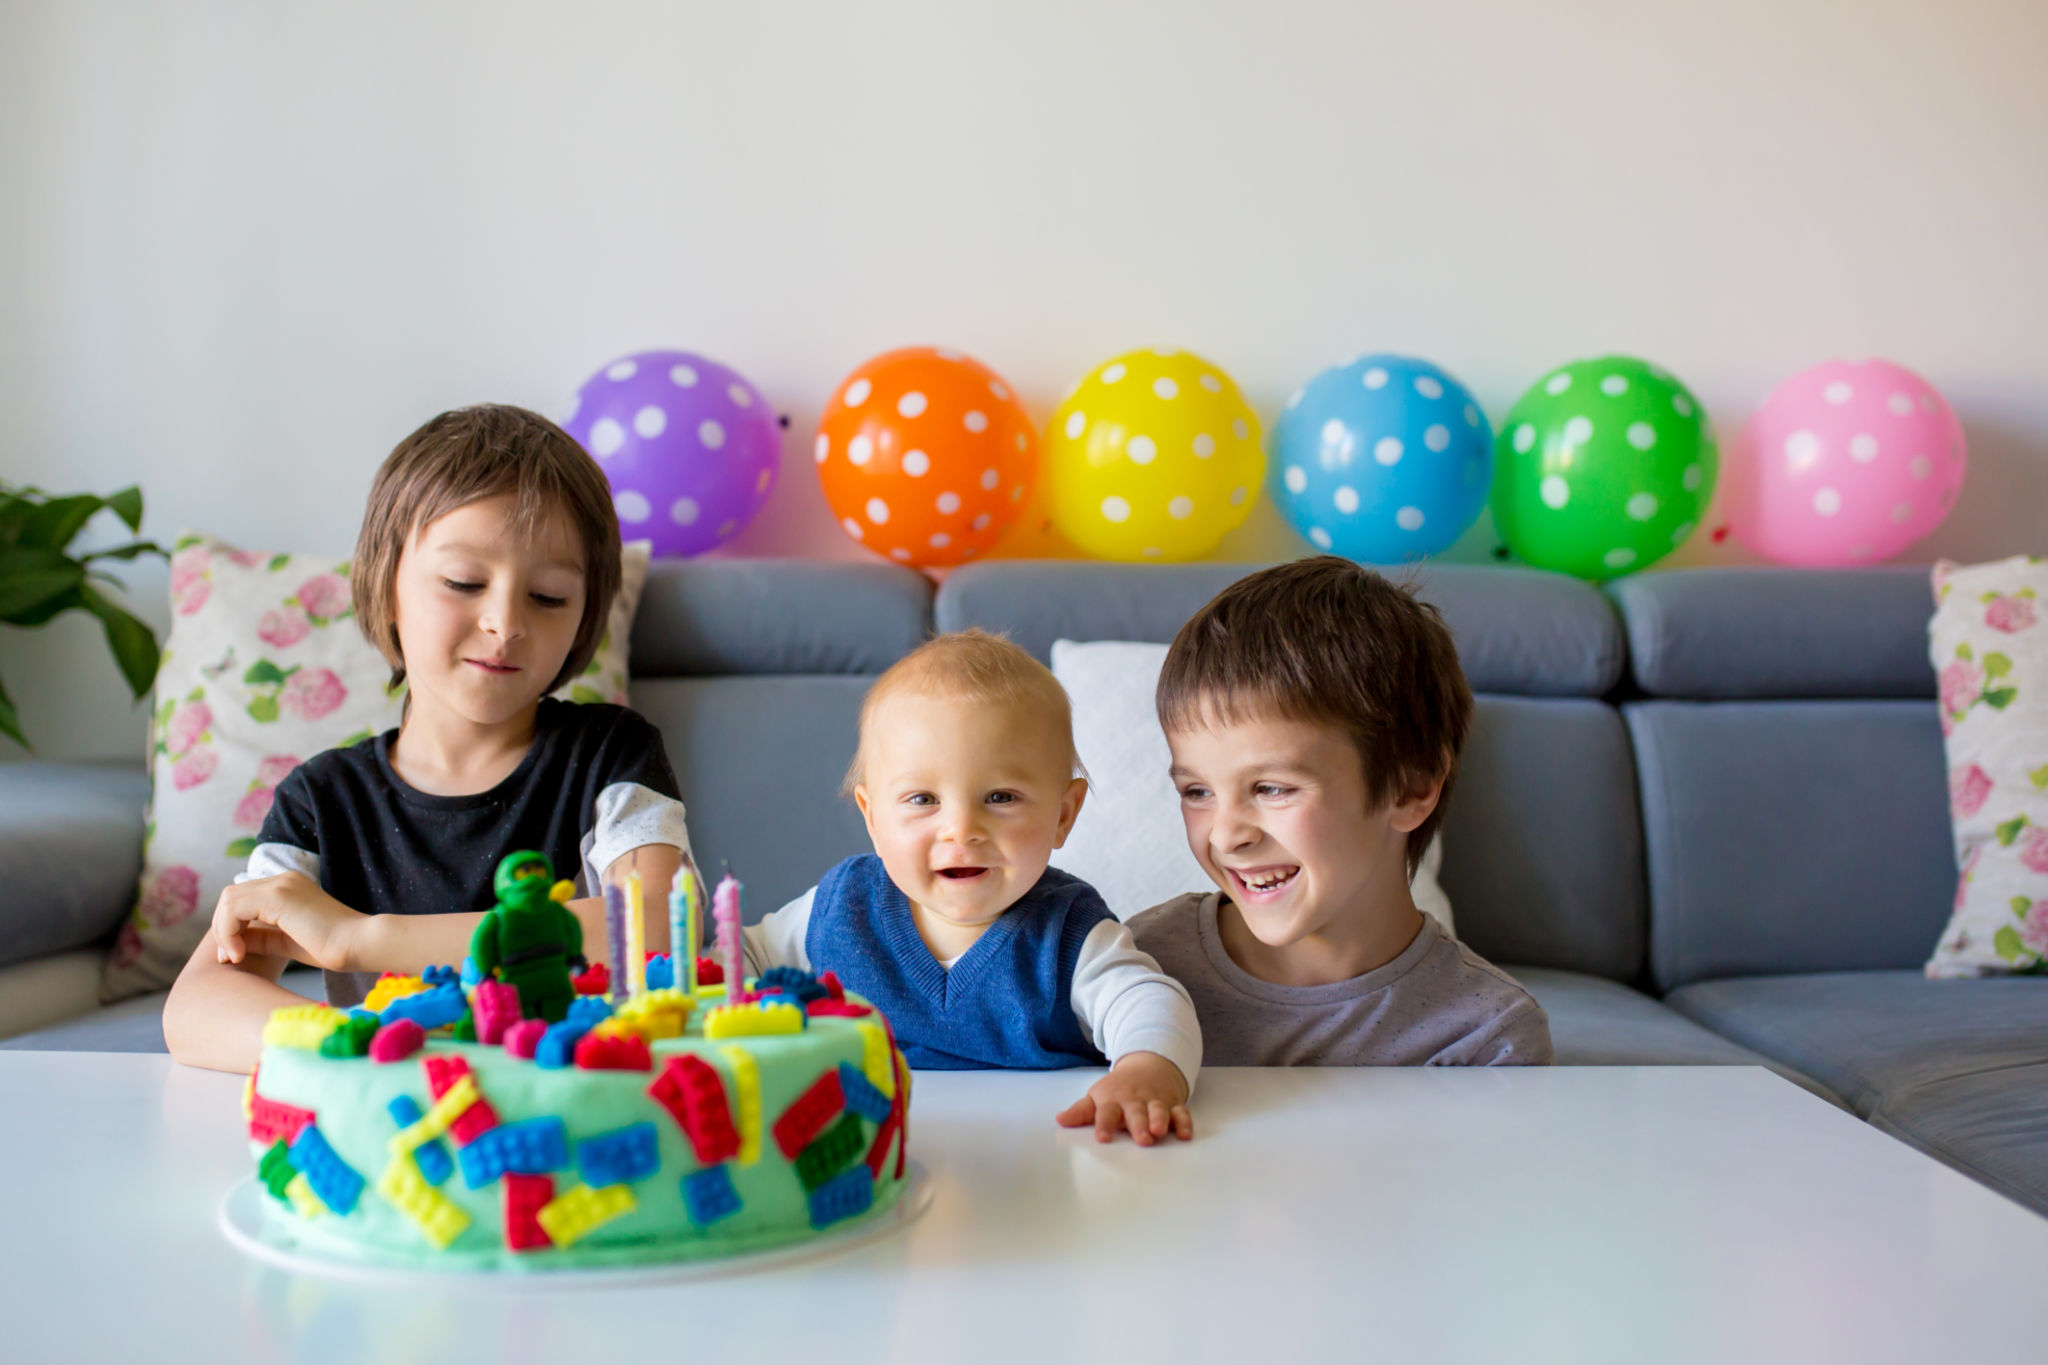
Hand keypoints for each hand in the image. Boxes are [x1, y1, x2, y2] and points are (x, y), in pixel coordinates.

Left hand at [211, 872, 363, 971]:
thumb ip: (262, 937)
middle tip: (230, 958)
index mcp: (288, 887)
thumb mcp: (286, 942)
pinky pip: (234, 909)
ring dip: (223, 930)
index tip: (235, 957)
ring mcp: (281, 884)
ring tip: (235, 957)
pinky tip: (240, 954)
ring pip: (228, 899)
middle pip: (230, 896)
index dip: (229, 927)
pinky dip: (228, 932)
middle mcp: (283, 879)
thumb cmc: (332, 948)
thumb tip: (234, 942)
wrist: (358, 944)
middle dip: (222, 928)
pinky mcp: (278, 896)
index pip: (242, 898)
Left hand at [1055, 1051, 1192, 1146]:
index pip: (1106, 1112)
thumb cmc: (1119, 1088)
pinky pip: (1180, 1112)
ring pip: (1158, 1110)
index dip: (1104, 1124)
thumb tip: (1060, 1120)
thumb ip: (1081, 1111)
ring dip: (1160, 1120)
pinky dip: (1184, 1122)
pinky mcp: (1172, 1103)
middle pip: (1135, 1113)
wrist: (1149, 1064)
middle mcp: (1134, 1101)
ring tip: (1159, 1132)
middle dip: (1138, 1125)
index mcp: (1112, 1100)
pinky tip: (1185, 1134)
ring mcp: (1154, 1101)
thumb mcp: (1098, 1096)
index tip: (1102, 1138)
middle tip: (1141, 1139)